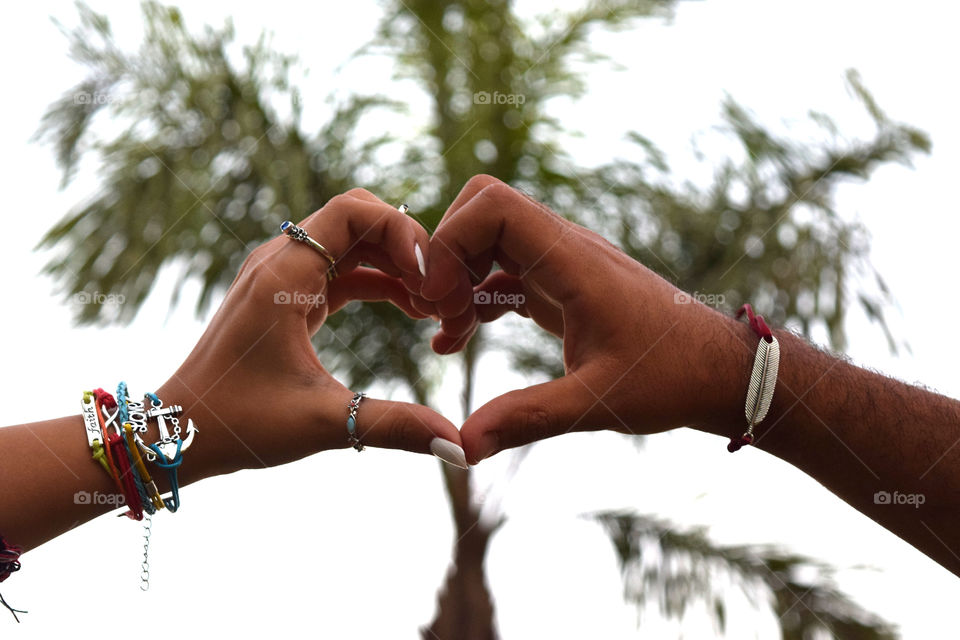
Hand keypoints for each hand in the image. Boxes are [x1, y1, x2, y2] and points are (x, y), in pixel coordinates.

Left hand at [156, 188, 466, 482]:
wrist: (178, 432)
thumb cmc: (239, 423)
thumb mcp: (323, 422)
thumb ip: (395, 427)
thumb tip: (459, 446)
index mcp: (284, 272)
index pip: (354, 211)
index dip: (402, 232)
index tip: (431, 277)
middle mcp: (280, 261)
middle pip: (357, 217)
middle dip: (404, 244)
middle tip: (438, 287)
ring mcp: (281, 277)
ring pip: (351, 243)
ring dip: (394, 263)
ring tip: (432, 304)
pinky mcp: (285, 297)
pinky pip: (341, 270)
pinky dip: (377, 281)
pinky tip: (409, 310)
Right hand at [419, 175, 749, 462]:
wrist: (719, 371)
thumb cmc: (672, 379)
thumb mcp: (597, 403)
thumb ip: (527, 419)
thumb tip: (461, 447)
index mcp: (573, 261)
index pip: (493, 206)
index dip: (450, 241)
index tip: (438, 301)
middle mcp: (565, 250)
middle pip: (482, 210)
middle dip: (446, 256)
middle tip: (439, 315)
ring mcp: (563, 264)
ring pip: (489, 239)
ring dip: (458, 278)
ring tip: (446, 335)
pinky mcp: (562, 285)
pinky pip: (503, 272)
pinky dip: (474, 298)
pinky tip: (457, 341)